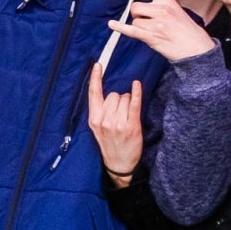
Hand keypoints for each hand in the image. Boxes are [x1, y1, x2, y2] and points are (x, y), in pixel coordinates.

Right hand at [87, 63, 142, 184]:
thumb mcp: (98, 129)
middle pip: (112, 94)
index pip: (93, 94)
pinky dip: (136, 93)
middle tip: (120, 114)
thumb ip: (100, 112)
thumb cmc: (110, 144)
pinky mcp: (131, 126)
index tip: (97, 65)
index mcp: (94, 119)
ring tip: (127, 117)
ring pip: (123, 98)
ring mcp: (117, 124)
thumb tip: (108, 93)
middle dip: (118, 99)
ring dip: (127, 102)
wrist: (119, 164)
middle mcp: (104, 120)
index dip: (95, 78)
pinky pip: (134, 104)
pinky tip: (137, 84)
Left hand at [108, 0, 215, 61]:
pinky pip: (131, 30)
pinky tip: (112, 24)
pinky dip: (120, 28)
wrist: (197, 47)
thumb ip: (161, 7)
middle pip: (136, 6)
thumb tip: (143, 8)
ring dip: (139, 28)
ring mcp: (157, 23)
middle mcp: (162, 9)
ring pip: (135, 21)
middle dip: (137, 15)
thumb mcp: (177, 12)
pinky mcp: (152, 36)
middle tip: (147, 23)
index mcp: (168, 1)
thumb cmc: (187, 31)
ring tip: (153, 33)